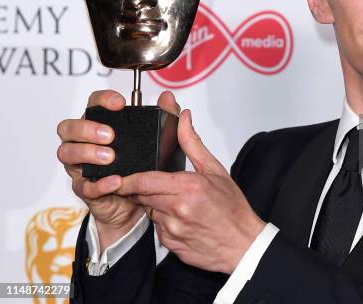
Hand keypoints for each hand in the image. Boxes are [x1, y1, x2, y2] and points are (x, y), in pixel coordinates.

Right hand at [56, 89, 180, 250]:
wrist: (138, 204)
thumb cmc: (142, 166)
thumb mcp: (157, 139)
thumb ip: (164, 116)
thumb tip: (168, 97)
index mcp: (100, 125)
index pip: (92, 105)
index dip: (102, 100)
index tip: (120, 103)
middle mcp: (84, 142)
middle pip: (68, 128)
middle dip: (87, 129)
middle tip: (110, 136)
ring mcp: (80, 166)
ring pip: (66, 153)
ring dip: (86, 153)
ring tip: (109, 157)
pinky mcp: (85, 188)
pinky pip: (83, 185)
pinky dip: (99, 183)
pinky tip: (115, 181)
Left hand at [115, 110, 265, 273]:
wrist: (243, 243)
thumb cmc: (232, 208)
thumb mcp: (215, 170)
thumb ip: (192, 143)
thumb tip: (183, 118)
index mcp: (188, 187)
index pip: (145, 181)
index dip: (128, 179)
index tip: (119, 177)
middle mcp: (178, 209)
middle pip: (142, 196)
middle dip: (141, 190)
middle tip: (154, 187)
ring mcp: (173, 229)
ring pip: (149, 212)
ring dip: (155, 206)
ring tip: (177, 203)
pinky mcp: (171, 244)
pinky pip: (157, 228)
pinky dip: (164, 221)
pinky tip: (181, 219)